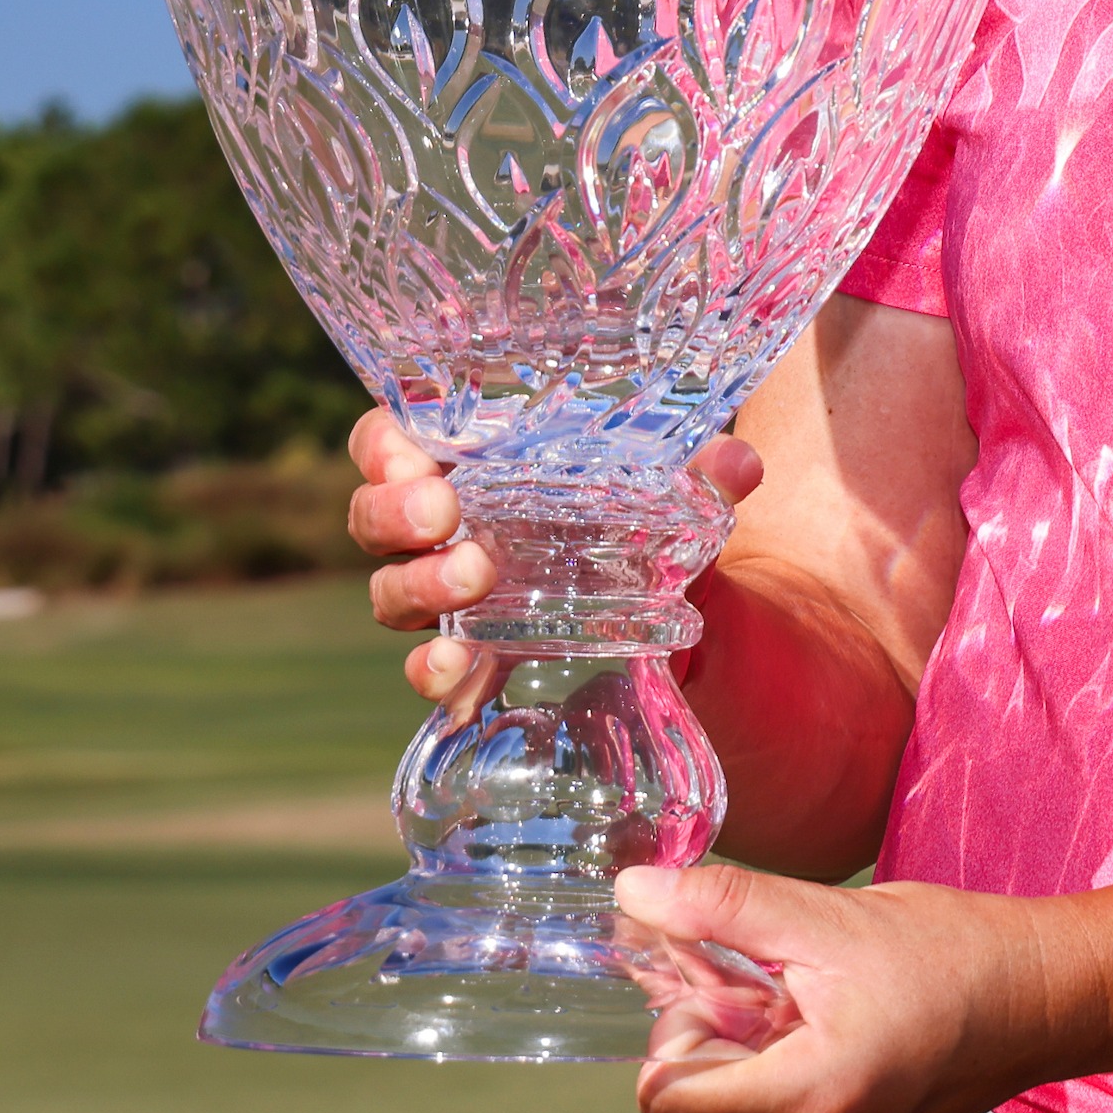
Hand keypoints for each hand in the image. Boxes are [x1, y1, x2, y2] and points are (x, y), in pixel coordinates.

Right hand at [343, 411, 762, 700]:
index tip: (413, 456)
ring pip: (392, 590)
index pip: (390, 441)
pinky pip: (431, 667)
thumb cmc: (648, 525)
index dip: (381, 446)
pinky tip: (454, 670)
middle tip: (444, 513)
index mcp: (473, 466)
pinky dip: (433, 670)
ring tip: (475, 576)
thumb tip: (737, 464)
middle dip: (392, 513)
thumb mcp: (676, 498)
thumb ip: (700, 480)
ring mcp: (453, 600)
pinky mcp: (476, 661)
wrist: (687, 620)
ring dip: (419, 584)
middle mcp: (447, 531)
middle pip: (374, 517)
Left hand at [616, 861, 1112, 1112]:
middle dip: (723, 1016)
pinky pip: (778, 1096)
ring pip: (739, 1085)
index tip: (714, 968)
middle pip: (700, 1084)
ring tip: (826, 986)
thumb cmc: (957, 952)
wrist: (1048, 993)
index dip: (674, 1021)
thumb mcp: (831, 916)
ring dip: (759, 1028)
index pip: (665, 1095)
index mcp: (808, 1096)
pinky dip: (789, 1048)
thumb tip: (633, 892)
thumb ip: (724, 907)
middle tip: (785, 965)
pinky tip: (840, 1010)